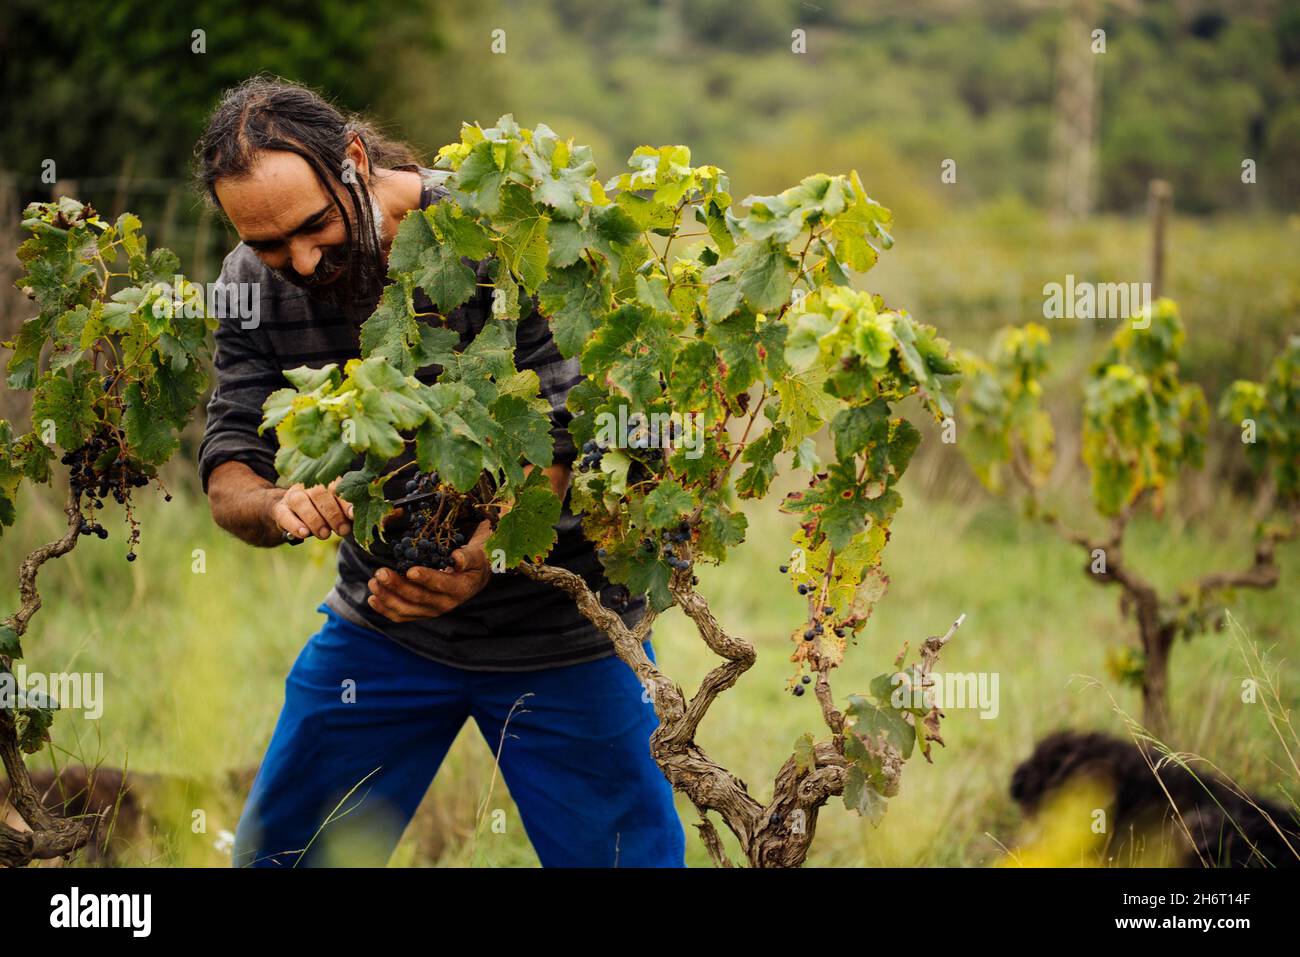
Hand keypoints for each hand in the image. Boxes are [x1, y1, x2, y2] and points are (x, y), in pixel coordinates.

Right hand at [271, 476, 353, 540]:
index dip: (345, 502)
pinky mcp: (279, 509)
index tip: (352, 515)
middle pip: (319, 494)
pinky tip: (304, 533)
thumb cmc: (321, 512)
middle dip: (333, 514)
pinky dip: (295, 525)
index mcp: (326, 481)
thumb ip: (345, 512)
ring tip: (324, 534)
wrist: (291, 512)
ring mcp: (292, 496)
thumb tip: (355, 517)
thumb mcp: (336, 510)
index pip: (337, 487)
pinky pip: (285, 515)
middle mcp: (308, 485)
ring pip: (301, 502)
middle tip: (342, 531)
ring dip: (315, 520)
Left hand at [367, 518, 494, 622]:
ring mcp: (431, 611)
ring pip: (406, 609)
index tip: (410, 570)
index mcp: (459, 589)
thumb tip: (457, 558)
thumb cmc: (471, 563)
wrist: (470, 579)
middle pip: (418, 598)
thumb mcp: (475, 556)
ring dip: (387, 597)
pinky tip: (372, 598)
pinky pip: (400, 616)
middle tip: (381, 572)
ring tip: (373, 582)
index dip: (426, 578)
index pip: (441, 585)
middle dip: (397, 585)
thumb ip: (468, 556)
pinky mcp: (420, 613)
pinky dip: (384, 609)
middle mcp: (445, 604)